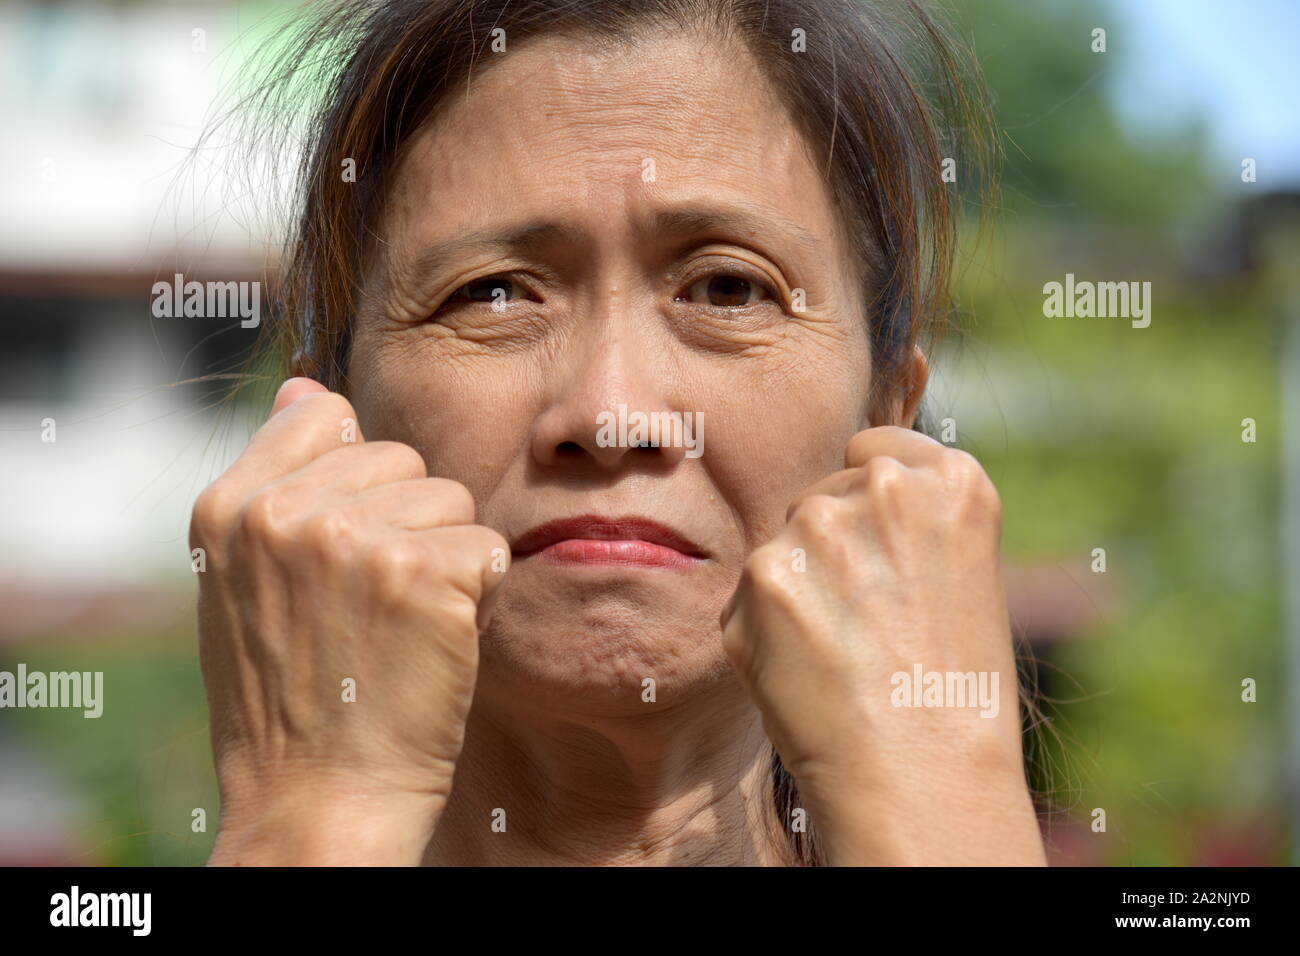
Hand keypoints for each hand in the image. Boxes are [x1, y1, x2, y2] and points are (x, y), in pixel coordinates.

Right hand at [192, 378, 508, 863]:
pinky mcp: (423, 571)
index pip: (327, 419)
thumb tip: (308, 385)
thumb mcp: (248, 582)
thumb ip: (277, 477)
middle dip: (407, 525)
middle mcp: (284, 511)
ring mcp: (353, 538)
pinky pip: (489, 547)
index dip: (358, 485)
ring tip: (401, 629)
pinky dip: (480, 597)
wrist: (320, 800)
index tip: (346, 555)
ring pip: (451, 500)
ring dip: (446, 562)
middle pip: (401, 459)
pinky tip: (436, 645)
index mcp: (228, 507)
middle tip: (375, 609)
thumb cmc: (292, 697)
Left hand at [720, 426, 1043, 864]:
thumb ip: (904, 521)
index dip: (869, 504)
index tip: (878, 551)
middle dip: (831, 548)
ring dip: (796, 584)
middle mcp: (884, 486)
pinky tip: (807, 668)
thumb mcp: (962, 575)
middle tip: (867, 624)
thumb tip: (834, 501)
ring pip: (784, 543)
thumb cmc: (953, 690)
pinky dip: (764, 626)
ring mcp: (819, 525)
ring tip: (843, 652)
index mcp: (951, 479)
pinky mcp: (764, 571)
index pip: (874, 450)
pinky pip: (749, 591)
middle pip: (823, 495)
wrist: (922, 772)